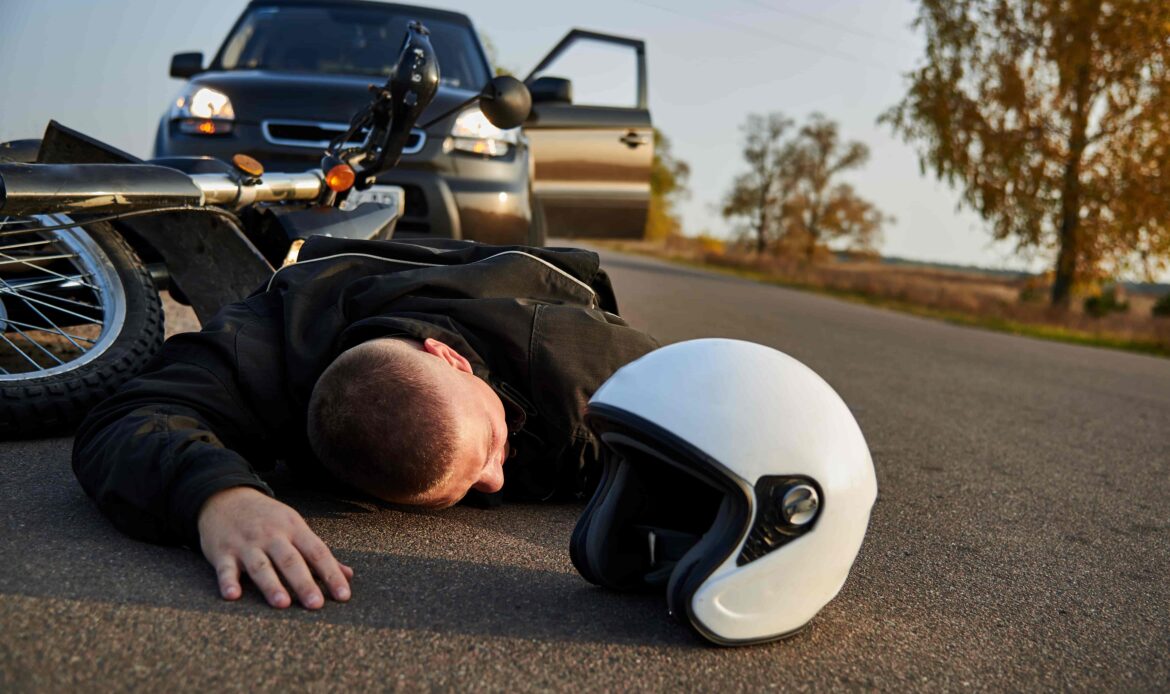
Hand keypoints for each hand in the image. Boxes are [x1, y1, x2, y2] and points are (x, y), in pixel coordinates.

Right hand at [197, 486, 353, 608]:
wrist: (225, 497)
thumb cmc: (267, 518)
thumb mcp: (294, 527)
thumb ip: (318, 553)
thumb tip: (348, 575)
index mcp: (294, 529)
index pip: (317, 552)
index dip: (331, 574)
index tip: (343, 595)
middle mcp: (272, 535)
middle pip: (290, 560)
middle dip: (304, 583)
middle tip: (316, 604)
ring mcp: (246, 543)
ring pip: (261, 566)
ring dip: (271, 585)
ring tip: (283, 603)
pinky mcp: (222, 551)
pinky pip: (225, 568)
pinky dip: (228, 581)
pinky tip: (233, 595)